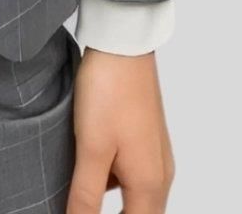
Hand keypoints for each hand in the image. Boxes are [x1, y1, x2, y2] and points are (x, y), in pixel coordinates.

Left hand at [66, 47, 174, 210]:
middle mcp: (160, 174)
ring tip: (82, 192)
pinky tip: (88, 168)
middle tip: (82, 207)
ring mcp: (155, 155)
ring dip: (113, 202)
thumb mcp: (91, 149)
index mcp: (149, 183)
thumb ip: (86, 196)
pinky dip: (112, 180)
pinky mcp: (146, 139)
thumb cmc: (110, 91)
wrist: (123, 44)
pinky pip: (133, 175)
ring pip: (136, 197)